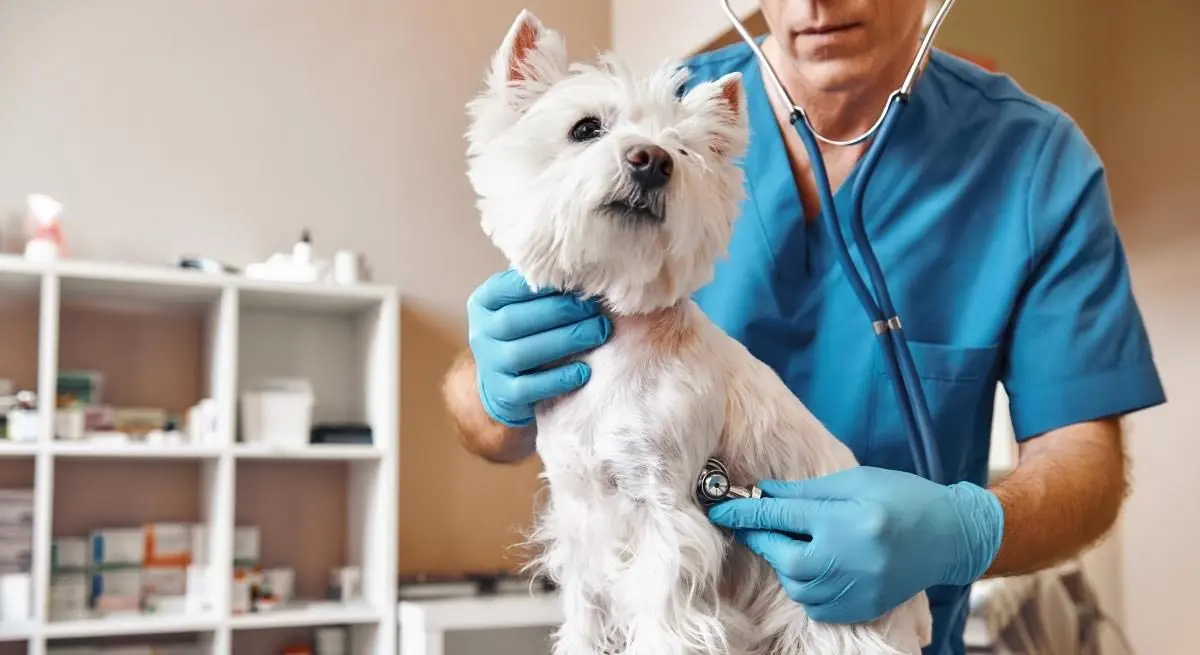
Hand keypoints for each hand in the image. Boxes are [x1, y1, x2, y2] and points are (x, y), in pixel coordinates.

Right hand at [467, 269, 610, 426]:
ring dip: (564, 341)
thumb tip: (584, 272)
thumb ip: (541, 290)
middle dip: (558, 312)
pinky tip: (583, 371)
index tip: (575, 281)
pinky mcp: (503, 394)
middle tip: (593, 310)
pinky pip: (528, 388)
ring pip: (522, 353)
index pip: (506, 287)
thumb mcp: (523, 307)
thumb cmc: (525, 334)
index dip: (540, 285)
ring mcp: (489, 365)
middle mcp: (481, 333)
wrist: (504, 385)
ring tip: (598, 333)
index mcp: (484, 303)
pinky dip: (557, 379)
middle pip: (514, 320)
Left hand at [707, 466, 1003, 624]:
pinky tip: (815, 565)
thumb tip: (763, 492)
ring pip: (797, 585)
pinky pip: (816, 605)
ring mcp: (858, 588)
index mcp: (848, 520)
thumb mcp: (855, 480)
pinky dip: (805, 587)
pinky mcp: (862, 607)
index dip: (745, 511)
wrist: (951, 535)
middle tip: (759, 524)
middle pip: (785, 557)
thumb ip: (807, 491)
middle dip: (765, 540)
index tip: (719, 507)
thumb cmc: (902, 497)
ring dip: (785, 563)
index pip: (782, 516)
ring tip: (796, 542)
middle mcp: (851, 559)